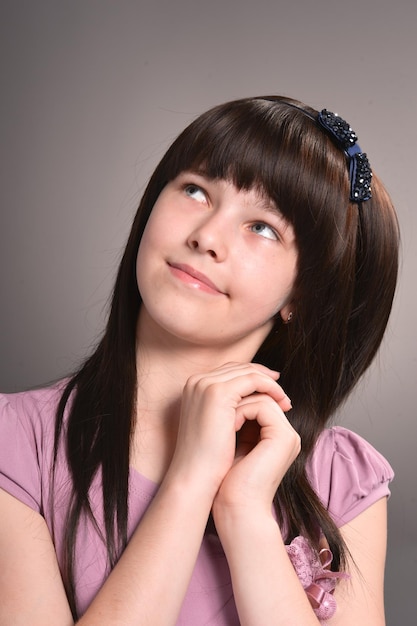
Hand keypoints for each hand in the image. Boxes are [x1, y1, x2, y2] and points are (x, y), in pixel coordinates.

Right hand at [167, 362, 290, 497]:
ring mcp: (206, 384)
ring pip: (248, 372)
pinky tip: (281, 401)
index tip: (272, 390)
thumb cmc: (206, 458)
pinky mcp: (218, 392)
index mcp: (194, 387)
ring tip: (285, 401)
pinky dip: (270, 388)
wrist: (195, 476)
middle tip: (282, 394)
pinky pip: (253, 380)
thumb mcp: (215, 426)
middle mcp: (197, 381)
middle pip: (239, 368)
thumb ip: (226, 409)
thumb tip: (250, 402)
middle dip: (264, 378)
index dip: (253, 378)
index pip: (230, 372)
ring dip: (270, 384)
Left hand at [213, 387, 300, 515]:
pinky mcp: (283, 437)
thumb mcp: (236, 446)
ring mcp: (288, 436)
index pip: (261, 402)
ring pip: (263, 399)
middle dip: (240, 399)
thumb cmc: (229, 482)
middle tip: (221, 410)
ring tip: (225, 423)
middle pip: (264, 397)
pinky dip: (241, 412)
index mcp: (277, 437)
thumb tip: (228, 401)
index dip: (241, 400)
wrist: (236, 508)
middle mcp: (287, 435)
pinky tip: (229, 425)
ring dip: (238, 405)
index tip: (220, 411)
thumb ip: (239, 424)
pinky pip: (262, 407)